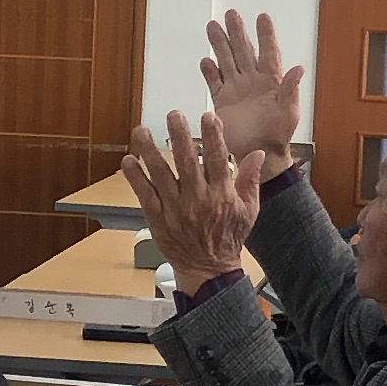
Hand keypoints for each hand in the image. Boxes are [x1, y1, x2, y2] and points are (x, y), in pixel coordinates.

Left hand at [118, 109, 258, 282]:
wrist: (208, 270)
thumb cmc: (229, 239)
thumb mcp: (249, 210)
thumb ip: (251, 179)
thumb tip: (257, 153)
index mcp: (222, 195)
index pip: (217, 160)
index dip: (213, 136)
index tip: (207, 116)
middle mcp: (198, 199)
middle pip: (187, 162)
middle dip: (180, 136)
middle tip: (173, 115)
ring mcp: (175, 209)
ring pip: (161, 175)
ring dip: (150, 151)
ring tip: (142, 131)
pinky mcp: (158, 218)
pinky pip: (145, 195)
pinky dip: (136, 178)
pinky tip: (129, 160)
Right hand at [199, 8, 305, 167]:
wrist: (259, 155)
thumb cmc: (278, 136)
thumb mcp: (289, 112)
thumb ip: (291, 89)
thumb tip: (299, 68)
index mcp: (271, 81)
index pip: (268, 52)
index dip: (265, 34)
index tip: (262, 16)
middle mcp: (253, 81)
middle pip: (243, 50)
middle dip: (237, 32)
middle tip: (231, 14)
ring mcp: (236, 90)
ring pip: (227, 61)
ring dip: (220, 44)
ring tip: (212, 26)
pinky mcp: (222, 102)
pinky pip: (215, 82)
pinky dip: (210, 71)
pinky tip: (205, 60)